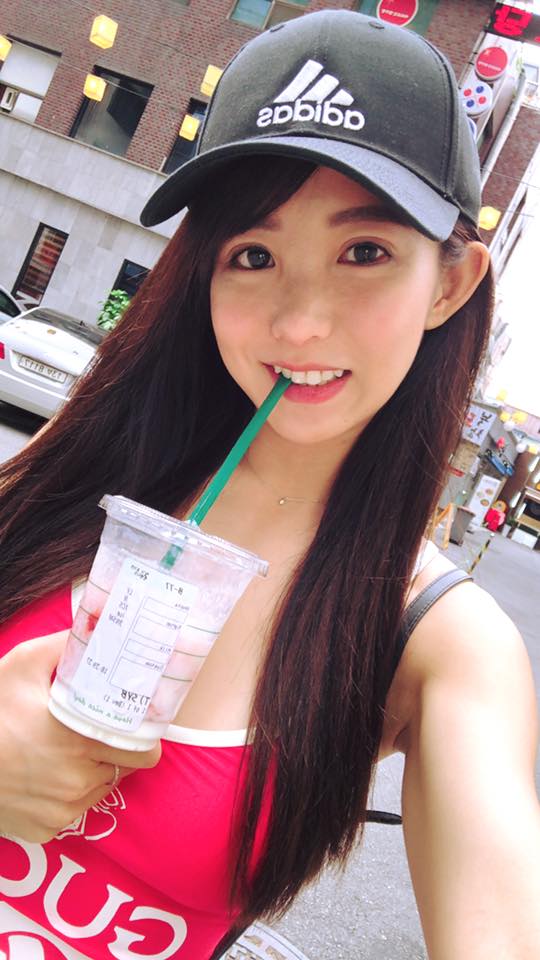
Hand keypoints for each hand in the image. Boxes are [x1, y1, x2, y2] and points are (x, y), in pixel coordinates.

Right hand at [0, 631, 160, 842]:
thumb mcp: (22, 667)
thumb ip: (64, 648)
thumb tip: (95, 629)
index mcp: (80, 740)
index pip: (144, 751)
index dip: (144, 737)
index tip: (137, 724)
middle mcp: (78, 780)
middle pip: (126, 770)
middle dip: (121, 752)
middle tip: (101, 734)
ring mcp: (64, 810)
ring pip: (101, 789)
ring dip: (94, 772)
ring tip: (69, 752)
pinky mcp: (47, 830)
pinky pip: (74, 811)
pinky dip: (69, 795)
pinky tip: (48, 775)